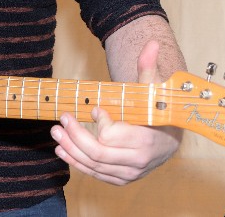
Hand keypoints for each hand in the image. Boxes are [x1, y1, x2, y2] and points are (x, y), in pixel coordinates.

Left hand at [50, 41, 181, 184]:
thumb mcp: (154, 90)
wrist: (169, 140)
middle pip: (98, 152)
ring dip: (70, 149)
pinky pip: (95, 174)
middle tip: (61, 120)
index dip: (100, 121)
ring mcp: (128, 173)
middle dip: (75, 135)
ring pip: (93, 165)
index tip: (95, 109)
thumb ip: (148, 68)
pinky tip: (62, 150)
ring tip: (55, 132)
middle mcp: (137, 161)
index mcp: (145, 140)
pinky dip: (76, 162)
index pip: (112, 135)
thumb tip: (151, 44)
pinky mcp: (120, 179)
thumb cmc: (157, 112)